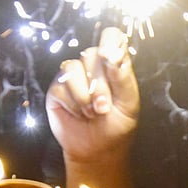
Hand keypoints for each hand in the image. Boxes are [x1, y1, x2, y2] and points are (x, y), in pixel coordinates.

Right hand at [46, 27, 139, 164]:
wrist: (98, 150)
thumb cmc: (118, 125)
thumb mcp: (129, 103)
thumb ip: (123, 78)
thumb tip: (111, 56)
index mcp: (114, 64)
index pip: (112, 37)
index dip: (109, 42)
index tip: (109, 59)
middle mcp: (93, 66)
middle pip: (91, 55)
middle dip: (99, 86)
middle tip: (104, 108)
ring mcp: (73, 76)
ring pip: (73, 68)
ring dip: (84, 96)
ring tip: (92, 113)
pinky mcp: (58, 89)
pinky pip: (60, 86)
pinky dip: (72, 103)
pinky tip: (79, 114)